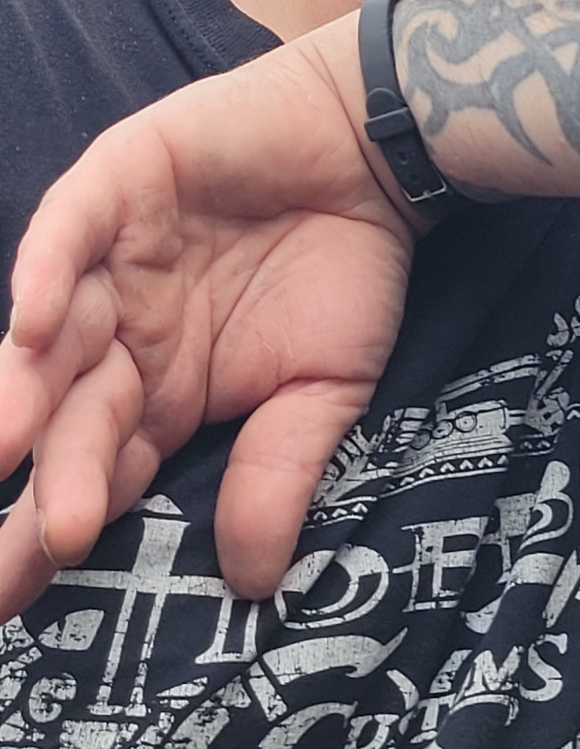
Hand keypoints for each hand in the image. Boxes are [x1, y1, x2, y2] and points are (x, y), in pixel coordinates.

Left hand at [0, 14, 417, 615]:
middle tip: (27, 544)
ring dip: (23, 390)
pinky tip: (33, 322)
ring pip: (52, 335)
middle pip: (63, 417)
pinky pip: (70, 230)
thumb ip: (278, 472)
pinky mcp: (119, 182)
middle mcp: (119, 335)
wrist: (374, 147)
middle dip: (40, 481)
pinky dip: (48, 271)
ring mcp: (112, 258)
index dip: (55, 533)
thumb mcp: (325, 389)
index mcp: (158, 396)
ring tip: (3, 447)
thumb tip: (252, 584)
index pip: (94, 477)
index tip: (18, 602)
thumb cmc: (349, 268)